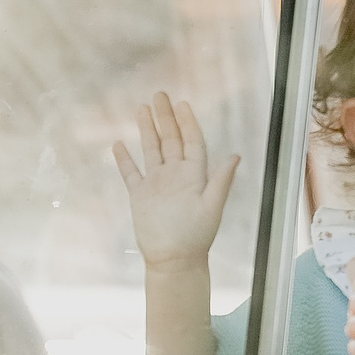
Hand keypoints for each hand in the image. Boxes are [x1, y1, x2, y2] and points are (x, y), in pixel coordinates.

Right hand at [113, 92, 239, 274]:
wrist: (173, 259)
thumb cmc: (196, 236)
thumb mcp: (211, 206)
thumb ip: (221, 181)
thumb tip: (236, 156)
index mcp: (194, 175)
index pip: (192, 142)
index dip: (188, 123)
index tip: (182, 104)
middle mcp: (176, 175)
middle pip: (170, 139)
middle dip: (165, 117)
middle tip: (159, 95)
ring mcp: (157, 184)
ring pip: (151, 150)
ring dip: (146, 130)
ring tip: (141, 108)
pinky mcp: (140, 196)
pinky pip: (131, 172)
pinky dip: (125, 159)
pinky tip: (118, 144)